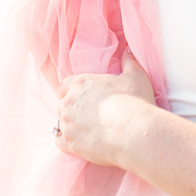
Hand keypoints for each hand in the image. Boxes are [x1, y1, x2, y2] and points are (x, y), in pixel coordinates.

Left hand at [56, 50, 155, 166]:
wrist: (133, 133)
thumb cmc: (134, 102)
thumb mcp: (135, 76)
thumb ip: (129, 61)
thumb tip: (128, 51)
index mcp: (80, 83)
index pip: (65, 85)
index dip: (73, 91)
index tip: (84, 97)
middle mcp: (69, 102)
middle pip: (63, 104)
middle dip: (73, 108)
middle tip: (88, 115)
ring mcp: (67, 123)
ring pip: (61, 123)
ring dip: (70, 125)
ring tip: (85, 130)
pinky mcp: (70, 144)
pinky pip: (60, 142)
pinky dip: (67, 143)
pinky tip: (78, 144)